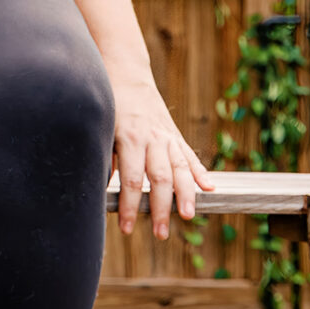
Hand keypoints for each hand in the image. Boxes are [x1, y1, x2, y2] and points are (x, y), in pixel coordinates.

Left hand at [111, 72, 212, 239]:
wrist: (126, 75)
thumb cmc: (107, 106)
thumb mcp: (101, 129)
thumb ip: (105, 158)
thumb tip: (99, 189)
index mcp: (129, 139)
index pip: (130, 180)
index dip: (129, 206)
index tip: (126, 228)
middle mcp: (152, 139)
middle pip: (159, 179)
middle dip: (161, 208)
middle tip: (161, 233)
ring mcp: (167, 136)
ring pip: (180, 169)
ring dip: (186, 195)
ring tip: (189, 216)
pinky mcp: (175, 135)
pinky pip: (189, 156)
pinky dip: (201, 172)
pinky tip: (210, 188)